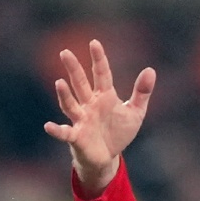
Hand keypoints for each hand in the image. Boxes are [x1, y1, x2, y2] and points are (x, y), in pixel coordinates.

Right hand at [44, 40, 155, 195]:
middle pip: (80, 84)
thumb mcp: (135, 113)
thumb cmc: (118, 132)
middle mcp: (89, 105)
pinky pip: (65, 132)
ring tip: (59, 82)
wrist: (107, 157)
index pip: (101, 74)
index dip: (98, 59)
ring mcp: (81, 120)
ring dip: (65, 95)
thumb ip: (142, 92)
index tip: (94, 43)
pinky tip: (48, 126)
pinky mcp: (77, 137)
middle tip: (65, 52)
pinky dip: (57, 130)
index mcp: (104, 96)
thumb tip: (151, 69)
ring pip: (71, 105)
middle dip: (74, 69)